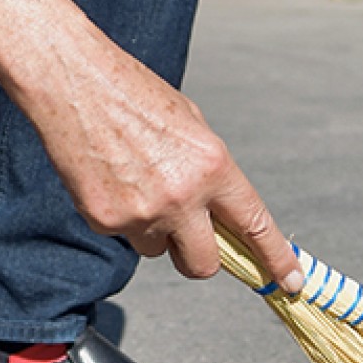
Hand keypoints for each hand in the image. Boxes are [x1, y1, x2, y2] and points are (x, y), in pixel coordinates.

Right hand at [0, 0, 302, 293]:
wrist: (72, 81)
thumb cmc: (130, 93)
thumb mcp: (189, 123)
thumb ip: (208, 172)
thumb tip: (217, 211)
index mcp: (212, 165)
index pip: (254, 224)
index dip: (275, 259)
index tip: (289, 281)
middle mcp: (182, 196)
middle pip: (204, 263)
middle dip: (198, 257)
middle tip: (185, 237)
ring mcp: (142, 212)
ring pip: (156, 249)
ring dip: (152, 230)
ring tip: (132, 182)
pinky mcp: (104, 219)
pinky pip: (122, 235)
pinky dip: (118, 215)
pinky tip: (108, 177)